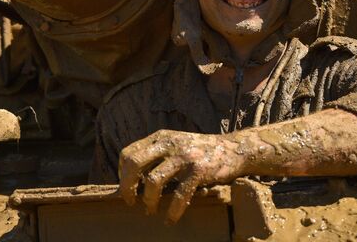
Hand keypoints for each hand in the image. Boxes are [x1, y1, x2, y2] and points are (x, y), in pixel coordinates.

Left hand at [118, 129, 245, 223]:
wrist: (234, 149)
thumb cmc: (201, 151)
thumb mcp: (176, 143)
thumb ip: (157, 153)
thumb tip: (132, 177)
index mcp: (161, 137)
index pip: (129, 153)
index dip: (122, 174)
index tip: (127, 187)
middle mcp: (169, 143)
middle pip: (134, 163)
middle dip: (127, 187)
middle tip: (130, 202)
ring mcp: (184, 156)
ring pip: (153, 181)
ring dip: (148, 201)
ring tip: (150, 210)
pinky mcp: (198, 170)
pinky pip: (178, 195)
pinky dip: (172, 211)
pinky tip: (171, 219)